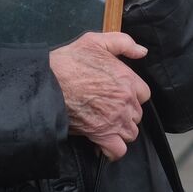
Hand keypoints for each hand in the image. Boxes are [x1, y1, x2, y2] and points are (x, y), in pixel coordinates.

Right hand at [49, 32, 149, 159]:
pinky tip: (104, 144)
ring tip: (107, 127)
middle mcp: (125, 101)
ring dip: (121, 132)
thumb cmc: (69, 61)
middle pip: (137, 115)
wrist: (48, 82)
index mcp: (127, 79)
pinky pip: (118, 151)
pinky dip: (113, 150)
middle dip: (126, 114)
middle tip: (109, 111)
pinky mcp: (102, 135)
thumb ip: (124, 43)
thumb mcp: (96, 41)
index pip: (144, 95)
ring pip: (130, 134)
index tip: (119, 96)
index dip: (132, 96)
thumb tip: (142, 52)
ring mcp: (115, 120)